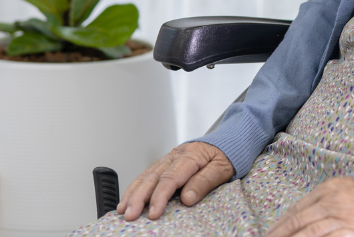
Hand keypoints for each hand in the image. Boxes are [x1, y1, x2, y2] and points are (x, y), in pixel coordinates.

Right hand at [117, 141, 233, 220]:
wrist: (229, 138)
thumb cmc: (226, 154)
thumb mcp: (223, 168)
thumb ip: (204, 182)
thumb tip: (187, 198)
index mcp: (190, 156)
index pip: (170, 179)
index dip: (159, 197)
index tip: (153, 213)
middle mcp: (176, 156)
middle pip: (153, 177)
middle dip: (139, 197)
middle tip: (130, 215)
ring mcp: (169, 158)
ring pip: (146, 175)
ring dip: (133, 193)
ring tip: (123, 209)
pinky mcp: (166, 162)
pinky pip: (148, 173)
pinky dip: (136, 186)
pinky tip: (128, 198)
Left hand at [266, 176, 353, 236]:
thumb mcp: (342, 187)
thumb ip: (322, 199)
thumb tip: (298, 215)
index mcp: (327, 189)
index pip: (296, 209)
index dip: (280, 223)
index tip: (269, 234)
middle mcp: (331, 202)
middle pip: (298, 221)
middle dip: (281, 234)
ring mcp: (342, 218)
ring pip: (310, 232)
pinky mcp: (352, 232)